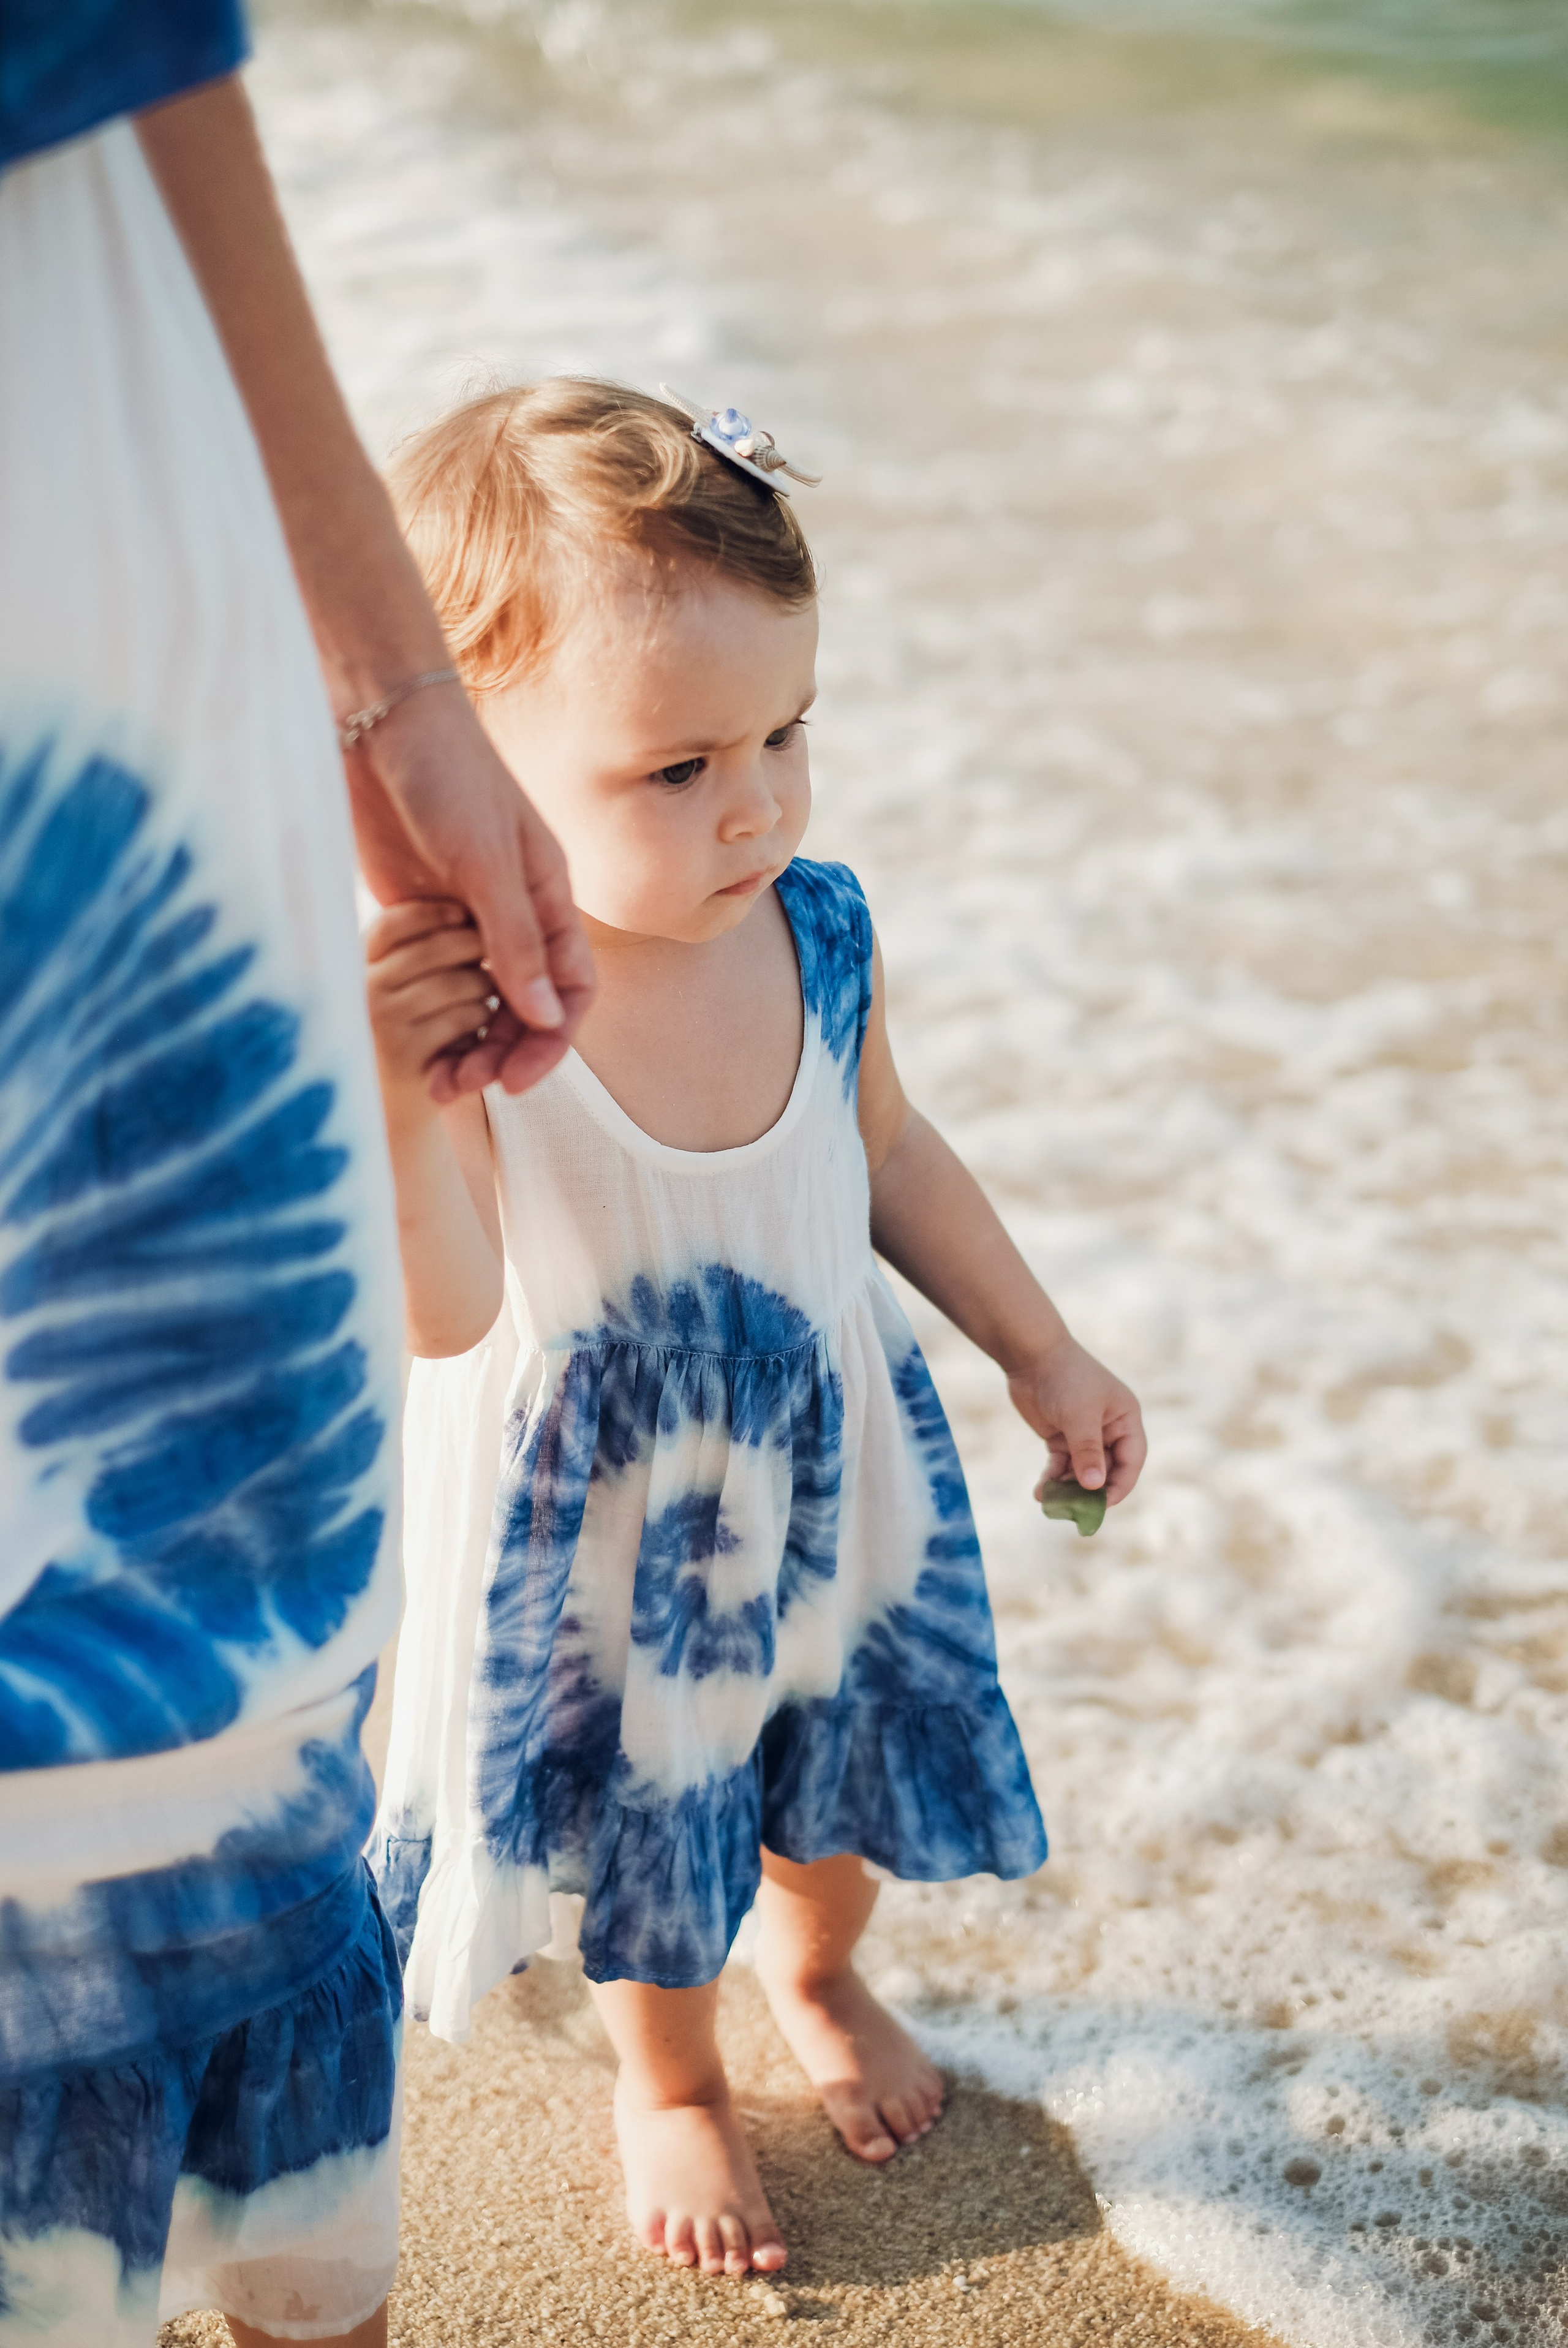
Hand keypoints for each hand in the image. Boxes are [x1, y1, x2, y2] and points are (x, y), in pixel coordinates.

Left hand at [346, 683, 594, 1100]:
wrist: (379, 724)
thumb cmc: (447, 775)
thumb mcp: (486, 860)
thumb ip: (514, 940)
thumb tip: (545, 1019)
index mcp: (549, 899)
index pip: (569, 992)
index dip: (549, 1044)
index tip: (513, 1084)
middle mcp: (514, 916)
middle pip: (524, 1010)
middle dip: (500, 1056)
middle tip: (459, 1089)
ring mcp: (466, 919)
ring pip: (477, 1004)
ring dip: (464, 1046)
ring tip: (433, 1082)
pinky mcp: (419, 916)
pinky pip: (433, 983)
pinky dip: (428, 1018)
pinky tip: (407, 1043)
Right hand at [365, 899, 498, 1112]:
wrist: (393, 1110)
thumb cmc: (410, 1035)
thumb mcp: (405, 985)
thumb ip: (422, 948)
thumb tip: (467, 901)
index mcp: (357, 963)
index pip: (396, 921)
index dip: (436, 912)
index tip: (466, 913)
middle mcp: (362, 986)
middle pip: (439, 946)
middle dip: (477, 951)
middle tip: (488, 965)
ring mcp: (382, 1020)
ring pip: (463, 981)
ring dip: (486, 990)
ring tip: (479, 1003)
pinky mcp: (406, 1053)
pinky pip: (469, 1018)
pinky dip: (484, 1023)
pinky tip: (475, 1034)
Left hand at [1007, 1336, 1146, 1505]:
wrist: (1030, 1355)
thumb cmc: (1064, 1378)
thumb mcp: (1080, 1416)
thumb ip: (1088, 1452)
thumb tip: (1095, 1487)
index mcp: (1126, 1419)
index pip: (1131, 1461)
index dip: (1120, 1485)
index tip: (1102, 1504)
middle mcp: (1109, 1429)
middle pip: (1107, 1471)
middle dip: (1091, 1491)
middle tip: (1075, 1510)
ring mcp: (1084, 1435)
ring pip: (1082, 1472)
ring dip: (1068, 1489)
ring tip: (1051, 1501)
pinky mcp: (1061, 1437)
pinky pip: (1060, 1467)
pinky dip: (1052, 1480)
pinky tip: (1040, 1492)